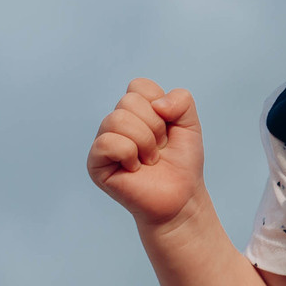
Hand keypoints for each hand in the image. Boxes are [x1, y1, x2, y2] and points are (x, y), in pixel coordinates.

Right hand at [87, 78, 205, 229]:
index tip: (167, 132)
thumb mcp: (190, 124)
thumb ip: (181, 99)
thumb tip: (157, 104)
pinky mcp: (95, 163)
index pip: (139, 86)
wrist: (181, 198)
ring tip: (148, 160)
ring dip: (144, 142)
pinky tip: (134, 168)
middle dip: (154, 128)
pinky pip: (107, 142)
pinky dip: (128, 154)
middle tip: (158, 150)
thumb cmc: (182, 163)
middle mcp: (115, 123)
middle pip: (129, 102)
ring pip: (118, 119)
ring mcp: (103, 142)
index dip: (160, 108)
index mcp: (135, 110)